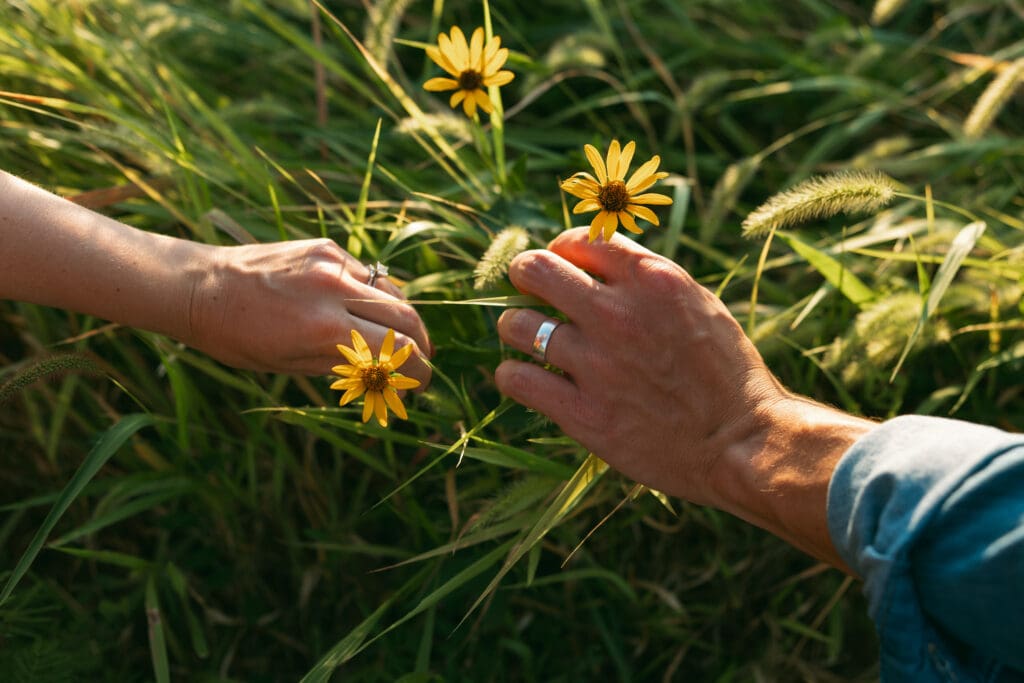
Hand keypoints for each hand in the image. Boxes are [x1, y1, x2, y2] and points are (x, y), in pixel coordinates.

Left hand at [188, 239, 431, 385]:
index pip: (397, 350)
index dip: (418, 371)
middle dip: (420, 345)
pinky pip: (367, 275)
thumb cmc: (237, 337)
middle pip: (406, 317)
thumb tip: (383, 373)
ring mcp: (332, 263)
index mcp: (325, 329)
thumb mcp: (290, 364)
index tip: (419, 385)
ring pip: (391, 292)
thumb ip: (344, 364)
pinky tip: (367, 312)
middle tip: (419, 364)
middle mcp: (335, 289)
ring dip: (402, 319)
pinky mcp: (326, 248)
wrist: (201, 287)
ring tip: (400, 340)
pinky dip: (375, 297)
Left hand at [494, 228, 871, 567]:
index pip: (576, 240)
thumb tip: (597, 263)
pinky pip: (517, 379)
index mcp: (651, 279)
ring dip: (514, 326)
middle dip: (523, 274)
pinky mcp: (583, 413)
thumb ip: (647, 281)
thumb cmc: (728, 374)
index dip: (560, 251)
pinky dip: (513, 375)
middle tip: (526, 290)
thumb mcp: (699, 304)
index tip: (561, 266)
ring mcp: (596, 364)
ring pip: (516, 324)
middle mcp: (617, 313)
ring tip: (524, 337)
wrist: (744, 443)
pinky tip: (525, 377)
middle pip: (535, 270)